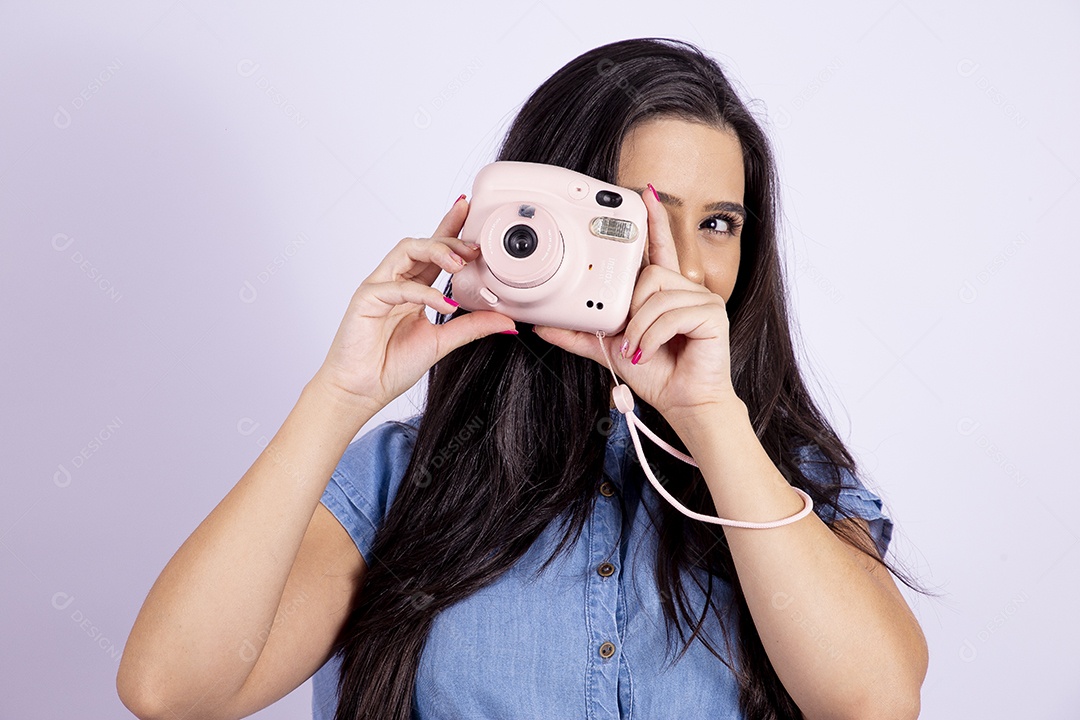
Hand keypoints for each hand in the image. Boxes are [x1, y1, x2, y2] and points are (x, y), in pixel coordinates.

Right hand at [313, 197, 515, 412]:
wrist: (361, 391)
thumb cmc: (391, 365)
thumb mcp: (443, 342)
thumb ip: (473, 327)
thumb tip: (508, 322)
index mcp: (413, 289)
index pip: (434, 251)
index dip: (451, 228)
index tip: (471, 211)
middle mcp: (395, 282)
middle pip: (422, 244)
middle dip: (450, 240)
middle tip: (475, 247)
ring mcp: (379, 287)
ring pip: (407, 250)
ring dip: (436, 252)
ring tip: (460, 265)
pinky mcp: (366, 299)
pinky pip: (397, 286)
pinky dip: (423, 293)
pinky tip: (443, 303)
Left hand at [531, 188, 738, 426]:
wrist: (684, 403)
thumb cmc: (657, 373)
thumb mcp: (610, 349)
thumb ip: (580, 333)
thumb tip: (542, 325)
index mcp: (665, 292)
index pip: (659, 249)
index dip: (654, 221)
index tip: (646, 195)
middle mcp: (686, 289)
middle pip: (649, 273)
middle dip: (631, 309)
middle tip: (629, 337)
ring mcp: (703, 300)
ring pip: (656, 295)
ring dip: (639, 329)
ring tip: (638, 350)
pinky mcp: (713, 314)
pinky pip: (671, 314)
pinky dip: (653, 337)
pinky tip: (651, 352)